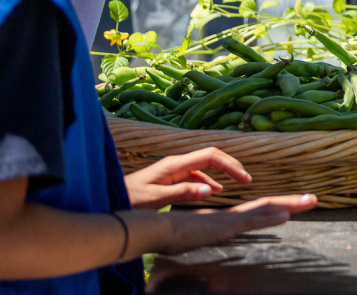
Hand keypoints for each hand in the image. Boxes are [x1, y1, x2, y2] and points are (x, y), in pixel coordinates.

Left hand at [124, 148, 251, 209]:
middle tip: (247, 179)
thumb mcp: (156, 199)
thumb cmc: (129, 199)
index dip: (230, 164)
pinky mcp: (171, 179)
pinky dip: (210, 182)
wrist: (109, 198)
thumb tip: (213, 191)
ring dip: (223, 173)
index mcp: (176, 164)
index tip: (244, 178)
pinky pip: (197, 176)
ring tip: (237, 184)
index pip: (211, 156)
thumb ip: (183, 193)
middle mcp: (177, 163)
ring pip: (205, 166)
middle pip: (211, 157)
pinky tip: (215, 191)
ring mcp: (174, 170)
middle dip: (231, 165)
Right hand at [144, 194, 318, 258]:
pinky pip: (250, 222)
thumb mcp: (200, 238)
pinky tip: (285, 216)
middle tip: (313, 198)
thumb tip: (222, 247)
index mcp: (229, 218)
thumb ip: (213, 238)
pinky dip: (269, 218)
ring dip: (289, 205)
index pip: (259, 209)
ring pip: (265, 209)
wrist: (155, 228)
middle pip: (268, 205)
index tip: (296, 204)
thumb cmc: (173, 235)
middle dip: (292, 202)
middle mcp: (232, 216)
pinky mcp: (223, 227)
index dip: (278, 206)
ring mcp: (229, 220)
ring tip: (310, 201)